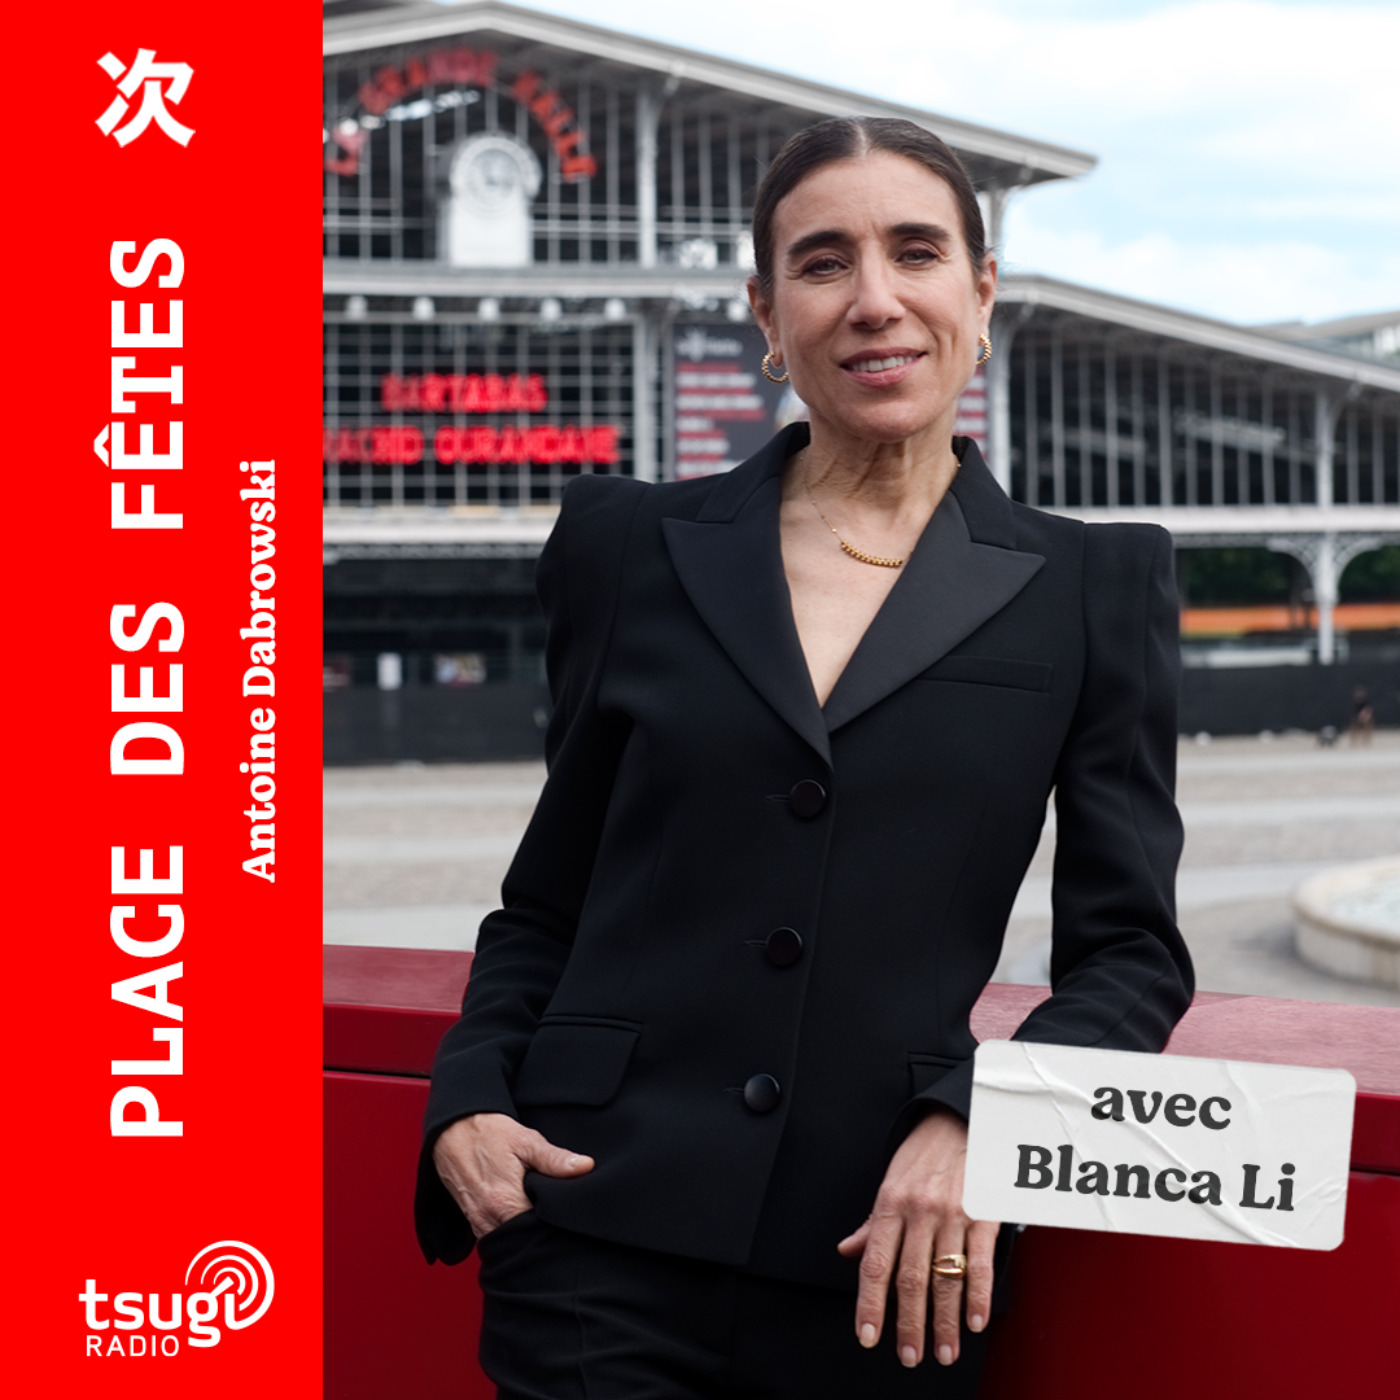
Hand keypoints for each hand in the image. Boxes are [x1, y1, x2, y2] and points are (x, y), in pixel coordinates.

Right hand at [432, 1112, 593, 1237]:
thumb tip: (585, 1167)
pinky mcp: (472, 1221)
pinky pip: (494, 1236)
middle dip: (540, 1231)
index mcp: (505, 1202)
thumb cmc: (489, 1133)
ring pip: (508, 1241)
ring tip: (539, 1214)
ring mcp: (478, 1223)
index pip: (538, 1231)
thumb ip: (554, 1159)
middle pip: (523, 1240)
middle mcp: (488, 1219)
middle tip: (555, 1215)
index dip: (555, 1224)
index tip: (566, 1213)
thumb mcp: (525, 1140)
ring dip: (523, 1232)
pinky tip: (521, 1213)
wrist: (454, 1129)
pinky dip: (508, 1230)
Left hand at [837, 1108, 998, 1367]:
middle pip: (910, 1278)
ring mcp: (952, 1214)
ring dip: (945, 1321)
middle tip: (909, 1355)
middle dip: (909, 1324)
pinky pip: (981, 1262)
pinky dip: (978, 1296)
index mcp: (890, 1205)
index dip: (870, 1304)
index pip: (875, 1264)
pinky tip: (974, 1321)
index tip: (868, 1336)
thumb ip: (873, 1224)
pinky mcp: (983, 1215)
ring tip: (943, 1351)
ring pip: (945, 1277)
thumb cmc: (923, 1154)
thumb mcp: (890, 1182)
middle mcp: (919, 1212)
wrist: (960, 1120)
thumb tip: (848, 1251)